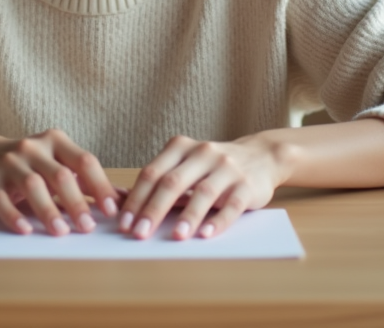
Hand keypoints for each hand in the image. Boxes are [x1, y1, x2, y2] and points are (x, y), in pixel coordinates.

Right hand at [0, 128, 120, 236]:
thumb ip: (90, 181)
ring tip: (61, 231)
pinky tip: (26, 230)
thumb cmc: (30, 164)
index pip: (84, 161)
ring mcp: (9, 163)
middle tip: (88, 227)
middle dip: (76, 203)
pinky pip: (2, 199)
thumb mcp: (59, 163)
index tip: (112, 210)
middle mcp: (33, 148)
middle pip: (60, 175)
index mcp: (56, 141)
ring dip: (49, 211)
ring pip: (32, 186)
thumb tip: (126, 198)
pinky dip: (14, 216)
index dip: (99, 186)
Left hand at [118, 134, 289, 240]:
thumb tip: (122, 204)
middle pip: (173, 182)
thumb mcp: (185, 165)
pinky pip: (231, 204)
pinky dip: (218, 220)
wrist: (261, 156)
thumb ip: (160, 181)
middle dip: (153, 210)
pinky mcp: (247, 185)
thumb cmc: (212, 167)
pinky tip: (205, 234)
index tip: (123, 222)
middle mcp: (203, 153)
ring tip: (175, 236)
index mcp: (181, 146)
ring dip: (187, 216)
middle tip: (139, 234)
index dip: (136, 199)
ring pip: (203, 192)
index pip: (152, 173)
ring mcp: (227, 167)